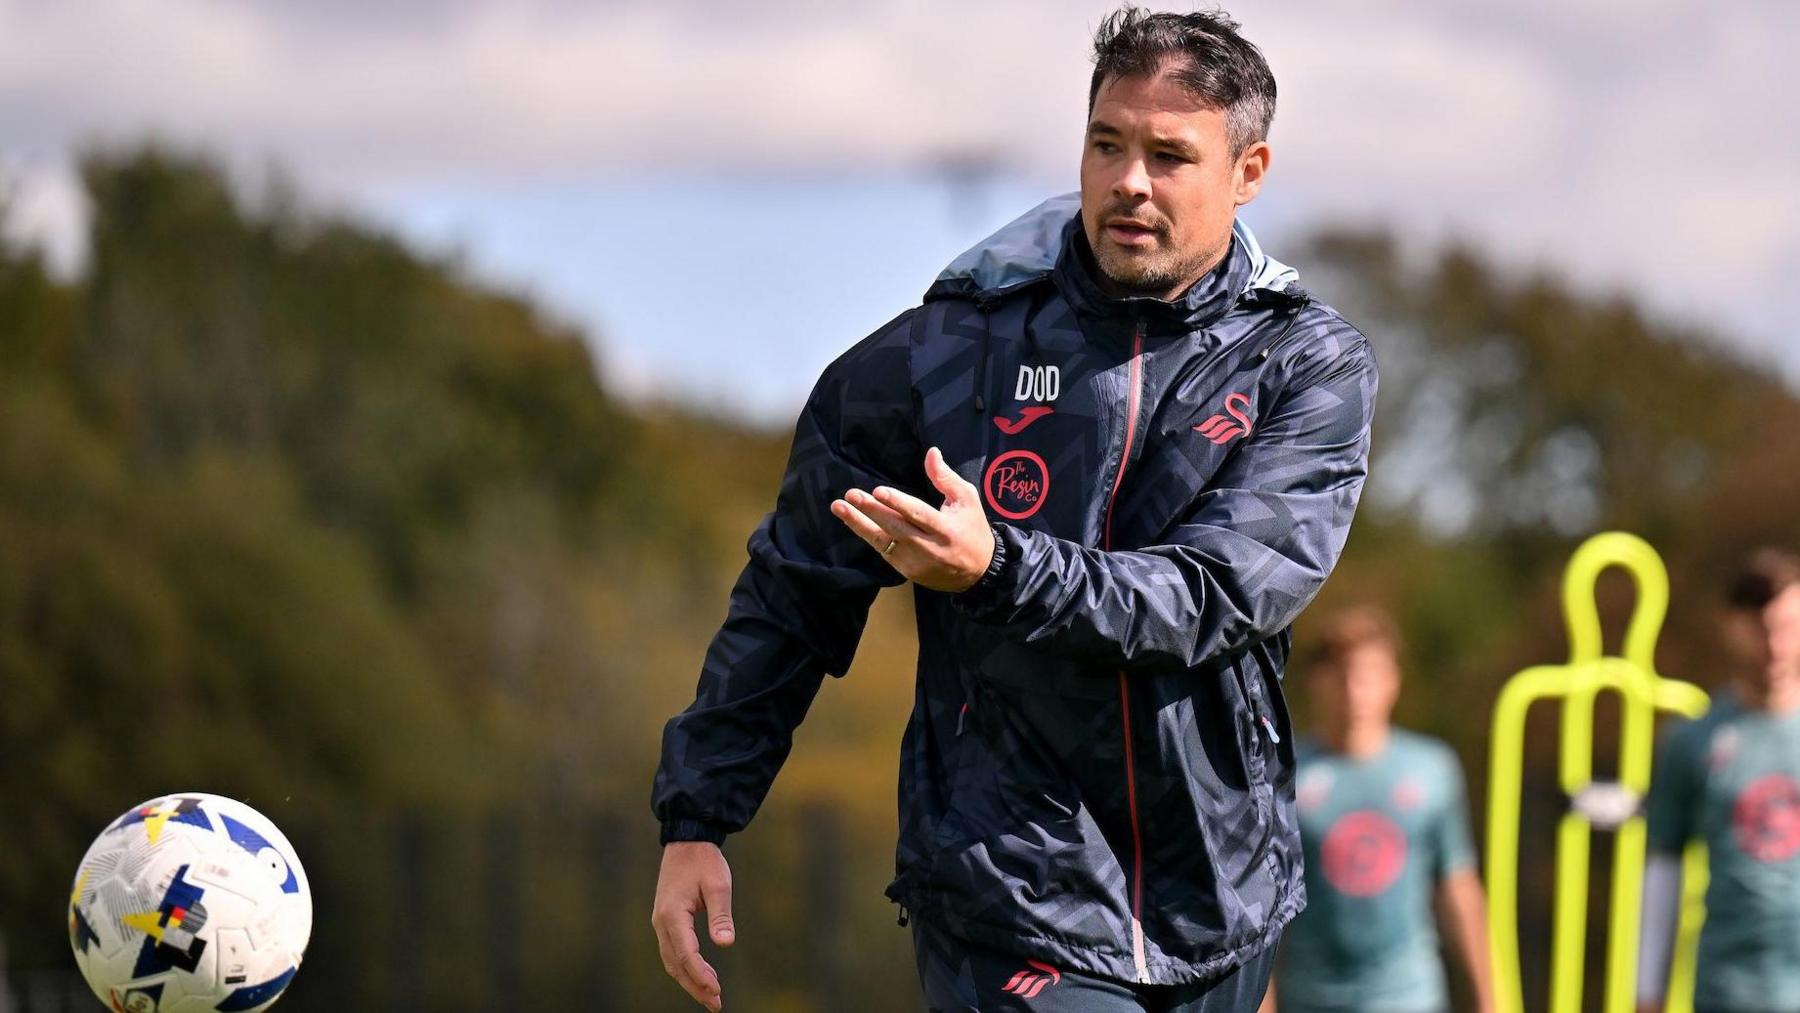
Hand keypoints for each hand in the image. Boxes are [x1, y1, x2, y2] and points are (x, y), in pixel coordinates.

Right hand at [652, 841, 734, 1011]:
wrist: (687, 841)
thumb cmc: (705, 861)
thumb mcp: (719, 885)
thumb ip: (721, 915)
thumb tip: (725, 943)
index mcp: (673, 915)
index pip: (686, 954)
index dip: (701, 976)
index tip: (717, 991)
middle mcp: (661, 922)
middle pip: (676, 964)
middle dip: (695, 986)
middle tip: (716, 1004)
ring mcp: (661, 922)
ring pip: (672, 961)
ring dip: (690, 980)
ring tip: (711, 996)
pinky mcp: (666, 921)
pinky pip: (673, 951)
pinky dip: (686, 967)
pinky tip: (702, 975)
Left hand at [831, 447, 993, 592]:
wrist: (978, 572)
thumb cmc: (972, 529)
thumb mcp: (967, 500)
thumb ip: (945, 478)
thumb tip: (931, 452)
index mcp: (946, 529)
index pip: (918, 515)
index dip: (898, 503)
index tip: (878, 491)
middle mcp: (928, 547)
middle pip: (895, 527)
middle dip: (871, 510)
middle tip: (851, 495)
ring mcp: (915, 561)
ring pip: (882, 541)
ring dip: (858, 523)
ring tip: (839, 507)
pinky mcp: (906, 570)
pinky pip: (882, 550)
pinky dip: (866, 534)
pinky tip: (852, 519)